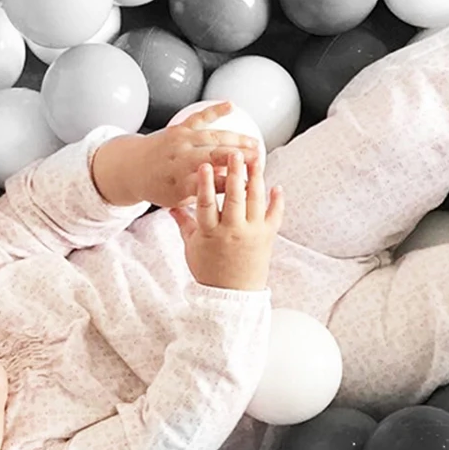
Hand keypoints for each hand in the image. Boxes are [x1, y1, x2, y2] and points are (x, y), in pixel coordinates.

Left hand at [135, 102, 263, 208]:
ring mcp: (180, 142)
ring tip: (255, 143)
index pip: (212, 183)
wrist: (132, 168)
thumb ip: (203, 194)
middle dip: (239, 158)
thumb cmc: (159, 188)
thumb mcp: (179, 201)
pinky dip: (215, 110)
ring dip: (236, 139)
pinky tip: (231, 105)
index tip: (251, 184)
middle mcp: (180, 161)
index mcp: (180, 184)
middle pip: (214, 157)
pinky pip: (199, 117)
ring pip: (213, 137)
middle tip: (259, 159)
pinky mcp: (179, 128)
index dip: (233, 183)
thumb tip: (231, 187)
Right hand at [168, 150, 283, 290]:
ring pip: (256, 202)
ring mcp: (252, 233)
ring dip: (257, 179)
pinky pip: (275, 216)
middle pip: (234, 198)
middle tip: (235, 154)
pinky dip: (277, 201)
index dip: (205, 184)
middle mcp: (233, 231)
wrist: (231, 296)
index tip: (205, 166)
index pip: (206, 203)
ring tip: (256, 159)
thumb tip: (171, 207)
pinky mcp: (267, 237)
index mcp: (210, 233)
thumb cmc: (209, 271)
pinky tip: (276, 187)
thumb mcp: (191, 247)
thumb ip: (184, 223)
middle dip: (235, 174)